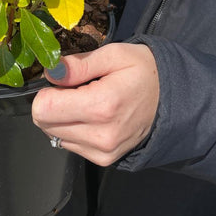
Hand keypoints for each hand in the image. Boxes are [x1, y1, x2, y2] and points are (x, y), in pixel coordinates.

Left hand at [32, 43, 158, 166]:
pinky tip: (92, 115)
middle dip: (52, 103)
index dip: (46, 91)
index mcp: (102, 105)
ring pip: (53, 135)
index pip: (44, 108)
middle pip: (44, 123)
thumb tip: (50, 72)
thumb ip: (79, 64)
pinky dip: (73, 128)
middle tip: (76, 89)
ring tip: (87, 101)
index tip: (62, 81)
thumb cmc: (142, 71)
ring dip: (62, 117)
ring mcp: (102, 151)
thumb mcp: (114, 54)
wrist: (171, 99)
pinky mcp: (103, 160)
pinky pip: (69, 144)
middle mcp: (100, 135)